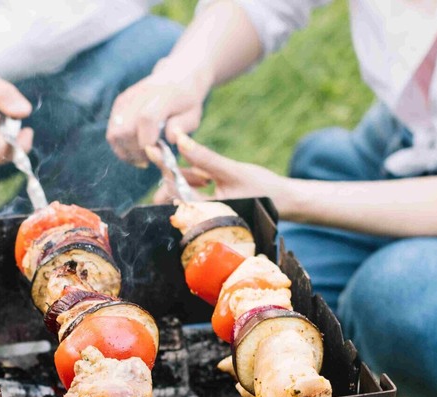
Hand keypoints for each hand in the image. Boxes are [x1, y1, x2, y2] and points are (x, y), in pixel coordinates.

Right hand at [107, 59, 211, 166]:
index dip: (148, 141)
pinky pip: (112, 132)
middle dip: (136, 151)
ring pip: (114, 134)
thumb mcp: (193, 115)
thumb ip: (182, 127)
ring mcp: (126, 98)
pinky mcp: (119, 104)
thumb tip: (169, 139)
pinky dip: (121, 147)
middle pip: (125, 130)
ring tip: (141, 157)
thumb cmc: (187, 100)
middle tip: (150, 158)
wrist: (177, 75)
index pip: (146, 119)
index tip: (158, 153)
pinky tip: (135, 151)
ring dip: (126, 151)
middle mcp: (140, 94)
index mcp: (162, 94)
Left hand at [145, 133, 294, 207]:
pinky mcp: (207, 206)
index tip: (152, 148)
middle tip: (179, 156)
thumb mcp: (232, 170)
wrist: (284, 201)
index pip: (174, 188)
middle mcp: (199, 216)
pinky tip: (205, 174)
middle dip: (174, 173)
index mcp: (203, 212)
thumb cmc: (262, 188)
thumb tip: (181, 140)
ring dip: (186, 176)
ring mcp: (203, 211)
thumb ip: (205, 158)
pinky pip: (191, 192)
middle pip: (172, 192)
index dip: (162, 166)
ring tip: (201, 169)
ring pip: (181, 191)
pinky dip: (193, 180)